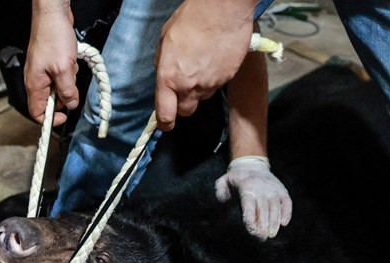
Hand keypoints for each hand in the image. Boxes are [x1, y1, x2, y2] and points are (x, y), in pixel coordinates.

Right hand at [25, 1, 78, 126]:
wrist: (52, 14)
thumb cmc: (53, 37)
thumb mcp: (64, 69)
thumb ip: (67, 91)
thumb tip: (71, 104)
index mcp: (34, 84)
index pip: (37, 113)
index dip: (50, 119)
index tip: (64, 117)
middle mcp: (35, 80)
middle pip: (50, 100)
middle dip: (64, 95)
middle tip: (71, 83)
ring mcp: (42, 71)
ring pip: (57, 87)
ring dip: (68, 81)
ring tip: (70, 66)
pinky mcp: (49, 63)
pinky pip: (60, 75)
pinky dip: (68, 71)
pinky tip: (70, 60)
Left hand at [155, 0, 254, 130]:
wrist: (222, 10)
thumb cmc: (192, 19)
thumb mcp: (165, 41)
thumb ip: (162, 64)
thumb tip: (162, 76)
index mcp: (168, 78)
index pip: (165, 114)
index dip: (164, 123)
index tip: (165, 123)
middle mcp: (189, 86)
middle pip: (186, 111)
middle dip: (183, 104)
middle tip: (184, 87)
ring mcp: (210, 84)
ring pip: (203, 97)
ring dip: (200, 88)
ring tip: (201, 64)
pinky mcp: (227, 78)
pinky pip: (217, 85)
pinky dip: (215, 77)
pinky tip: (214, 59)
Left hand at [216, 156, 291, 238]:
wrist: (253, 164)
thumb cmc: (236, 178)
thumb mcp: (224, 181)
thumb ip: (220, 191)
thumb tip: (224, 201)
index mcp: (247, 187)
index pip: (250, 205)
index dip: (251, 219)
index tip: (251, 230)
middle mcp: (262, 188)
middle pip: (264, 209)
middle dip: (263, 225)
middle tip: (261, 238)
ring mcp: (273, 189)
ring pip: (276, 207)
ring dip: (274, 222)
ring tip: (272, 234)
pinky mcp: (282, 190)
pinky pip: (287, 202)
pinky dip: (287, 213)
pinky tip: (284, 223)